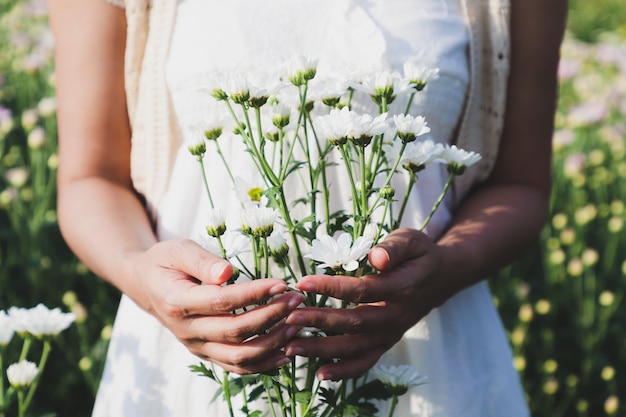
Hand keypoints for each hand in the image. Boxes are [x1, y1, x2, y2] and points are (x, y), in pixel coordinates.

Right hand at [128, 238, 304, 374]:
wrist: (147, 286)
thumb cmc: (166, 262)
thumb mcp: (178, 250)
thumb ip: (202, 261)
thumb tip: (227, 272)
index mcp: (178, 302)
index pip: (223, 302)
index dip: (255, 294)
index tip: (281, 283)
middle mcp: (187, 330)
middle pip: (235, 331)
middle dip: (271, 316)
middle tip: (297, 300)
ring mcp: (196, 346)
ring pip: (239, 357)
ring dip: (273, 343)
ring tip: (297, 324)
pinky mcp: (206, 354)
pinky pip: (237, 367)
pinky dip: (264, 364)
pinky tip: (286, 352)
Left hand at [284, 228, 451, 379]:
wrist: (441, 278)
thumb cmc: (419, 254)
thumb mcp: (411, 239)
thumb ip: (394, 247)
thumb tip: (376, 257)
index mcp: (401, 287)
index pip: (362, 290)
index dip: (331, 287)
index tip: (302, 282)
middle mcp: (396, 315)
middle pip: (354, 322)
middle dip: (319, 321)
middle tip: (289, 318)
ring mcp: (391, 332)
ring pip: (355, 347)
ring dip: (322, 349)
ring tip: (291, 347)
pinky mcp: (386, 342)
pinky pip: (366, 362)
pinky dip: (344, 371)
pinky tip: (320, 373)